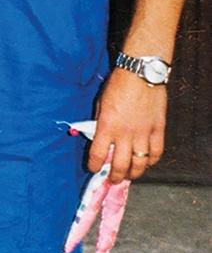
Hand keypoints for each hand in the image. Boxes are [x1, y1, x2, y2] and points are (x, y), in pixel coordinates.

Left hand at [87, 68, 166, 183]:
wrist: (140, 72)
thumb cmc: (117, 84)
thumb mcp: (100, 103)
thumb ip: (100, 122)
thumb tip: (98, 135)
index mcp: (106, 126)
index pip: (97, 155)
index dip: (94, 166)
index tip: (93, 169)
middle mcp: (124, 134)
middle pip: (120, 165)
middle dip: (115, 176)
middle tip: (113, 180)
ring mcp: (143, 133)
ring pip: (140, 163)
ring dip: (134, 173)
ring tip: (130, 175)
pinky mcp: (158, 129)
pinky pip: (156, 152)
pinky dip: (152, 160)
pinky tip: (147, 162)